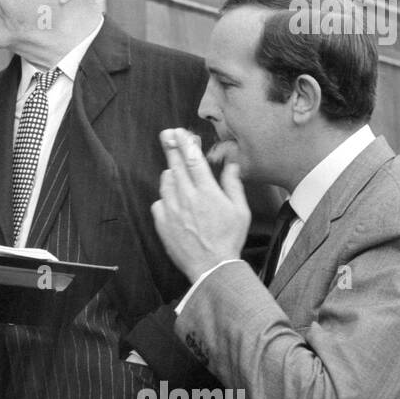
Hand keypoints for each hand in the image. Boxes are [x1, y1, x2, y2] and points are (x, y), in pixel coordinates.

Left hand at [150, 127, 250, 282]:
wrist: (211, 267)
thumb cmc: (229, 239)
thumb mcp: (240, 211)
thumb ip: (233, 184)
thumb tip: (231, 164)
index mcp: (207, 192)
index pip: (193, 160)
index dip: (185, 143)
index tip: (179, 131)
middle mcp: (187, 198)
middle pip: (175, 165)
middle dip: (171, 147)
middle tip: (167, 135)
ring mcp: (172, 210)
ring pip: (166, 182)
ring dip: (170, 173)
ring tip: (176, 173)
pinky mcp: (162, 222)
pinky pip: (159, 202)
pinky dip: (165, 198)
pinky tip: (173, 201)